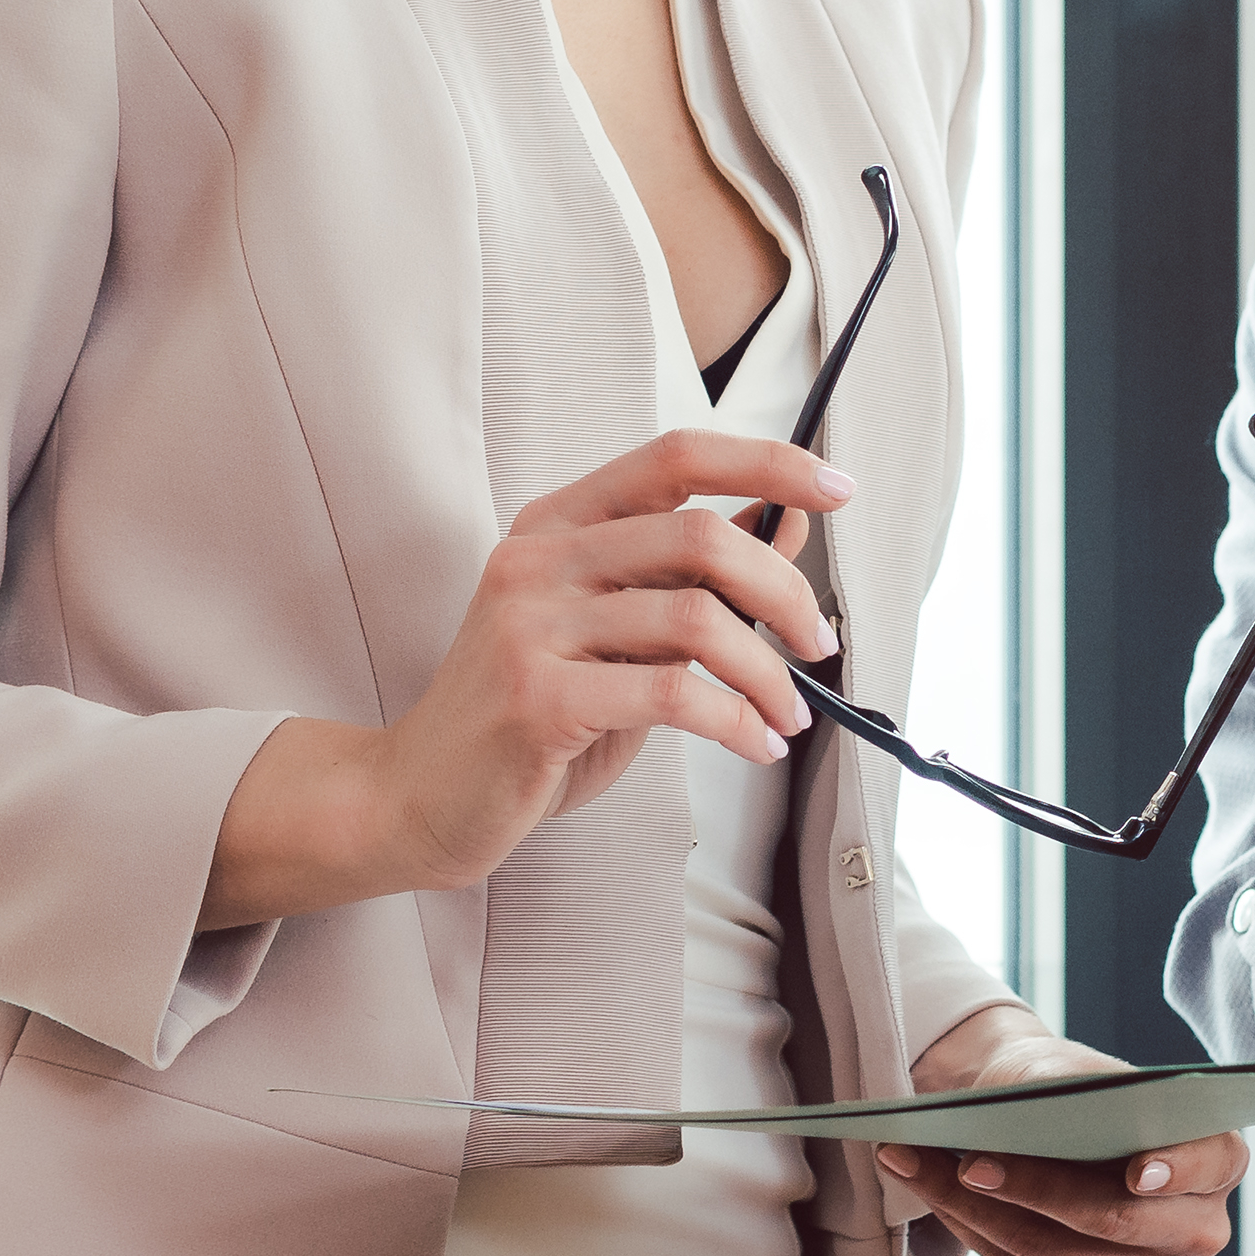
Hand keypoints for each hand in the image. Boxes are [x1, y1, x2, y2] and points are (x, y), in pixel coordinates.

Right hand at [198, 429, 848, 930]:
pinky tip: (754, 744)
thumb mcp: (615, 636)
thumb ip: (687, 583)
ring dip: (768, 672)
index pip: (675, 458)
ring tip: (788, 716)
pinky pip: (672, 692)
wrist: (418, 798)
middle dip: (785, 591)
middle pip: (700, 535)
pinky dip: (735, 720)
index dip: (765, 462)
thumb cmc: (531, 719)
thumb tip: (787, 526)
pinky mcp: (537, 697)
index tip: (837, 488)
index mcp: (557, 525)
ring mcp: (530, 624)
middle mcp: (538, 558)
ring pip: (696, 618)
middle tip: (820, 645)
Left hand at [870, 1003, 1245, 1255]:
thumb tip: (1031, 1135)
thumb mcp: (1068, 1072)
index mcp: (1216, 1155)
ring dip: (985, 1217)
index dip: (1177, 1170)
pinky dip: (982, 1244)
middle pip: (1119, 1222)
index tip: (1136, 1172)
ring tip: (921, 1170)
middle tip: (969, 1162)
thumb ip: (1069, 1096)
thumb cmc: (1060, 1086)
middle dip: (1036, 1191)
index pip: (1211, 1162)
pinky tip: (942, 1206)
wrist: (1029, 1120)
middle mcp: (1198, 1226)